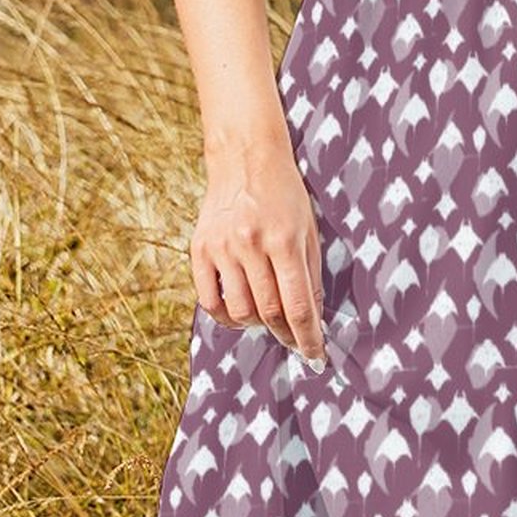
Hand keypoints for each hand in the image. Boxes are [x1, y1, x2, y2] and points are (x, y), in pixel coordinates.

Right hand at [190, 135, 326, 365]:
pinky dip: (227, 317)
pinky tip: (240, 314)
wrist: (245, 158)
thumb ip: (311, 274)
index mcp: (285, 240)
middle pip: (269, 312)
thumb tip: (314, 319)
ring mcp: (222, 248)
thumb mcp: (309, 229)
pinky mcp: (200, 249)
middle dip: (286, 335)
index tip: (316, 358)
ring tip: (267, 318)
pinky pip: (209, 301)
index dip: (309, 339)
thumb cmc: (285, 194)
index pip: (299, 306)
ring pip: (240, 311)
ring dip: (257, 325)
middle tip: (295, 341)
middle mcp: (252, 245)